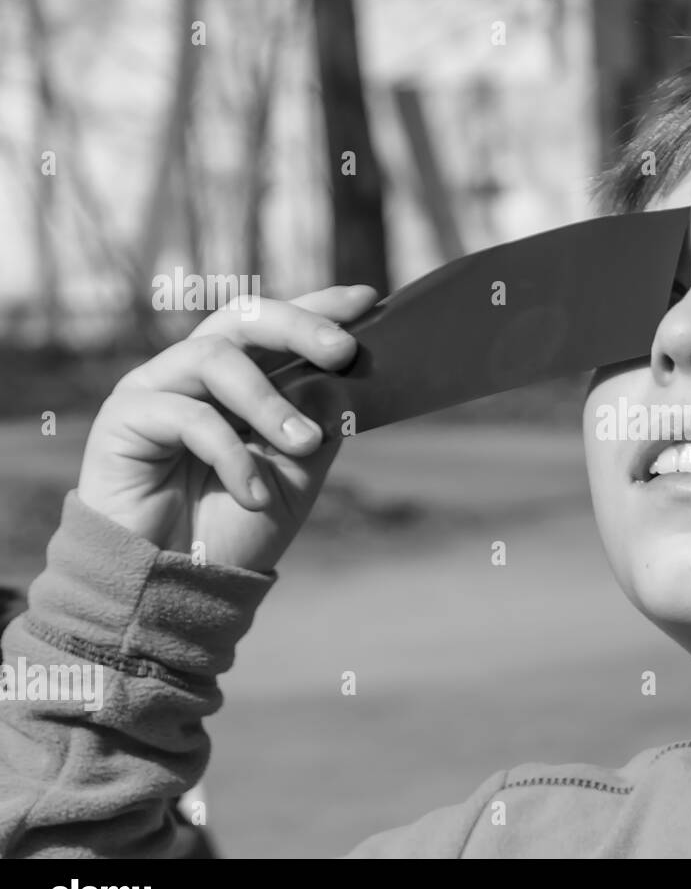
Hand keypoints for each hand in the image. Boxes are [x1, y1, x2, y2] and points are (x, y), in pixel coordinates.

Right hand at [77, 285, 375, 571]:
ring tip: (304, 443)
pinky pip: (188, 416)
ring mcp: (156, 389)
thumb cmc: (235, 528)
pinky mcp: (125, 417)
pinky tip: (255, 495)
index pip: (275, 326)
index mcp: (238, 381)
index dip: (318, 307)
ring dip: (269, 401)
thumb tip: (346, 376)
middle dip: (298, 327)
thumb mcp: (296, 475)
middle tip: (344, 352)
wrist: (178, 587)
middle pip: (241, 318)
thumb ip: (319, 422)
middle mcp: (193, 373)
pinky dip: (232, 455)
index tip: (368, 300)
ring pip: (214, 357)